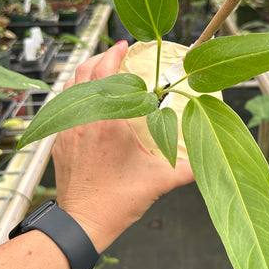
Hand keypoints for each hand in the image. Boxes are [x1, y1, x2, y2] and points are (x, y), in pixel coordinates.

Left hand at [52, 41, 193, 251]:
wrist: (81, 223)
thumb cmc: (116, 202)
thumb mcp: (159, 182)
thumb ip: (189, 168)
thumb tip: (210, 159)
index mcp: (107, 121)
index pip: (105, 71)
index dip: (113, 53)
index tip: (124, 44)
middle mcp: (83, 119)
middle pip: (84, 72)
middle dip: (100, 57)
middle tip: (116, 53)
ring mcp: (67, 130)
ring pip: (71, 88)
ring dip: (86, 74)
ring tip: (103, 71)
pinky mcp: (59, 142)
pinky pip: (65, 107)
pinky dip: (77, 95)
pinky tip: (90, 102)